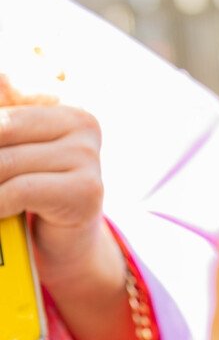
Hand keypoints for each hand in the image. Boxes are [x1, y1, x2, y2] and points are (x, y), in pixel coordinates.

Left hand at [0, 97, 112, 280]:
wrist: (66, 246)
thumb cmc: (28, 194)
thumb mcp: (11, 151)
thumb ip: (5, 127)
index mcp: (63, 104)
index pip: (6, 93)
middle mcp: (83, 123)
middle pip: (2, 127)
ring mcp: (89, 155)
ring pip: (5, 162)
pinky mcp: (87, 189)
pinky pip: (19, 190)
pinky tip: (0, 212)